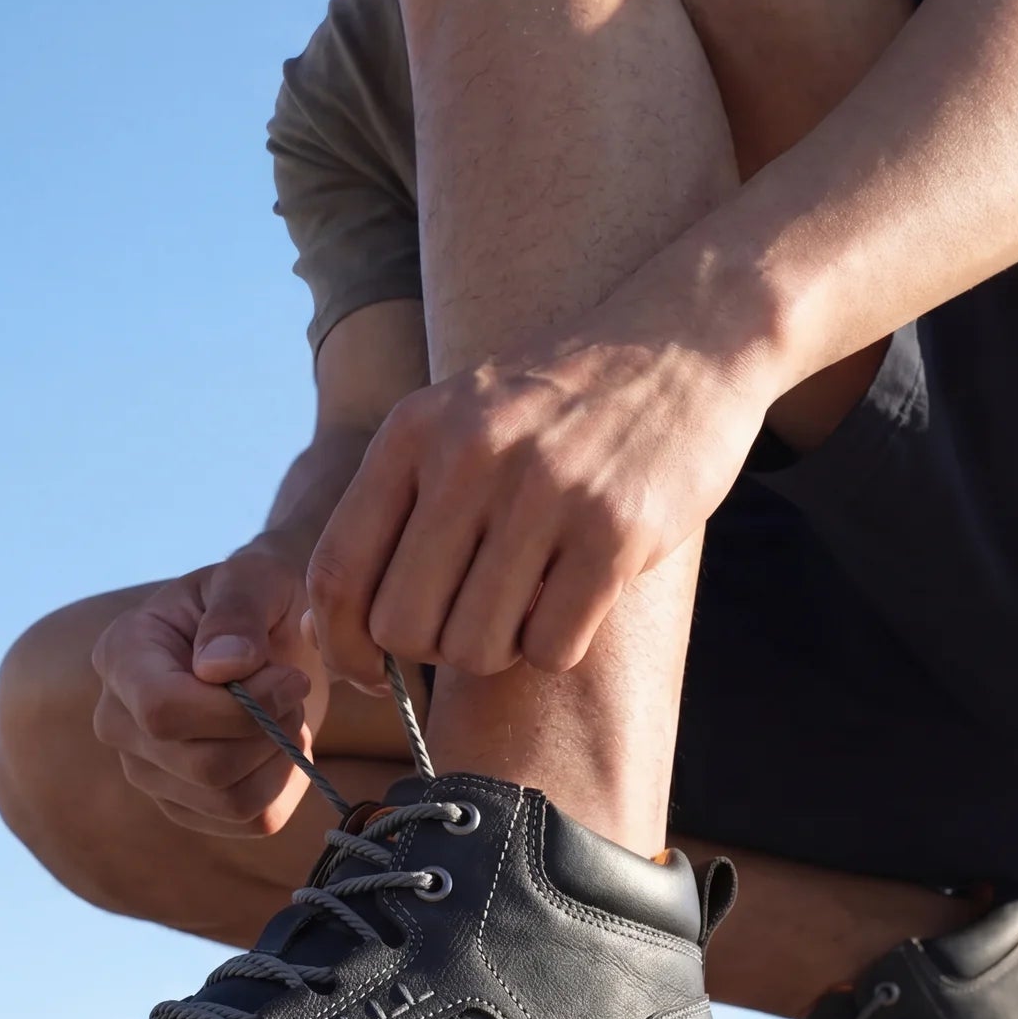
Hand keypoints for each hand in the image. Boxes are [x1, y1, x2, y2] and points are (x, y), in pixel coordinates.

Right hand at [91, 545, 329, 836]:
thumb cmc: (257, 598)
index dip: (237, 707)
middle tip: (294, 686)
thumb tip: (223, 667)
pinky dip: (286, 783)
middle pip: (201, 765)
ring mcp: (147, 770)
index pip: (163, 711)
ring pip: (228, 799)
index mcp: (122, 655)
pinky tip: (283, 743)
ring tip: (287, 711)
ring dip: (281, 756)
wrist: (269, 633)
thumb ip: (238, 610)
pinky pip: (250, 820)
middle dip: (268, 728)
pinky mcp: (185, 805)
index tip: (290, 677)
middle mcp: (119, 721)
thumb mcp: (255, 578)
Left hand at [306, 315, 772, 689]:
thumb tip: (339, 625)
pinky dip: (559, 647)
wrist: (681, 345)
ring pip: (476, 649)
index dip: (341, 643)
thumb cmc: (558, 402)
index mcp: (413, 430)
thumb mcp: (459, 416)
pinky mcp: (615, 530)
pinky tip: (577, 599)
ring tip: (529, 602)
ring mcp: (543, 492)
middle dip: (431, 650)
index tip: (368, 674)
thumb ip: (401, 499)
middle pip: (402, 625)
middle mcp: (468, 456)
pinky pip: (553, 649)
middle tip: (470, 624)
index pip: (336, 569)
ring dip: (500, 650)